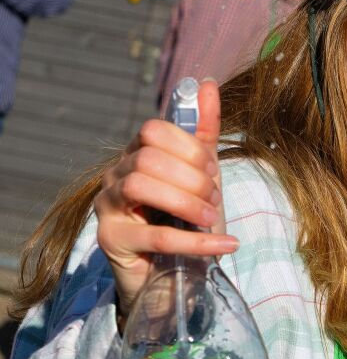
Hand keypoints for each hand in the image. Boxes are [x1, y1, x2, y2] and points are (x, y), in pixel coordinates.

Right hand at [95, 80, 238, 318]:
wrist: (172, 274)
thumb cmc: (184, 221)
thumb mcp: (201, 175)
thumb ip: (204, 132)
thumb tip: (210, 84)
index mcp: (135, 154)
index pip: (153, 130)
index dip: (189, 148)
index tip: (213, 172)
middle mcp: (114, 175)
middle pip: (149, 158)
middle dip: (192, 178)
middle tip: (213, 198)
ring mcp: (107, 206)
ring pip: (142, 187)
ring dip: (188, 202)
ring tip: (211, 217)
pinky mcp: (111, 240)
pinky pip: (157, 237)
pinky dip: (198, 242)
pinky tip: (226, 244)